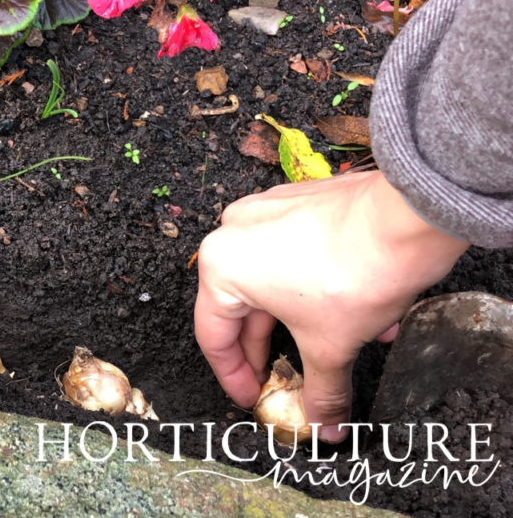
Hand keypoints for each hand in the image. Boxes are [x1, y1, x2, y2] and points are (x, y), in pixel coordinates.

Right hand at [194, 171, 468, 441]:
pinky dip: (311, 287)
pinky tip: (346, 311)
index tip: (252, 397)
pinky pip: (293, 254)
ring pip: (271, 281)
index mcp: (221, 267)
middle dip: (268, 350)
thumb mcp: (331, 346)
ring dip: (295, 320)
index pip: (215, 337)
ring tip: (330, 348)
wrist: (410, 217)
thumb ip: (321, 391)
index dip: (234, 377)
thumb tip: (324, 423)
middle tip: (280, 381)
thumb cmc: (357, 270)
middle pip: (241, 308)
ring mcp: (266, 212)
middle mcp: (233, 232)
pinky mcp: (297, 202)